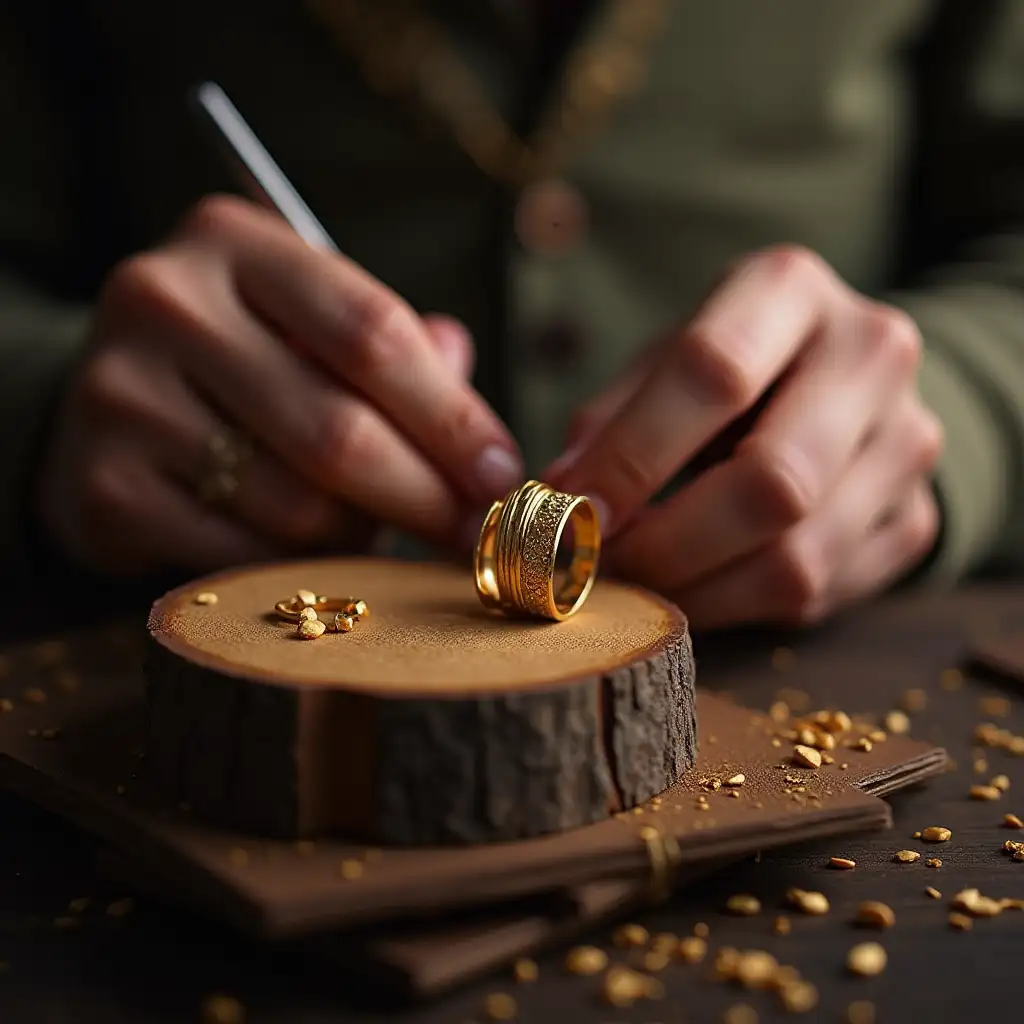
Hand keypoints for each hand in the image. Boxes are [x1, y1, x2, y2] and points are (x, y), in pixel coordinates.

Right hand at [38, 195, 520, 574]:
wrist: (109, 405)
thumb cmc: (243, 362)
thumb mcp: (314, 325)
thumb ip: (403, 359)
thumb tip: (487, 445)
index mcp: (233, 242)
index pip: (373, 333)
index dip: (453, 418)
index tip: (502, 475)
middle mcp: (165, 303)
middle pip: (340, 432)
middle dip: (427, 498)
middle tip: (473, 535)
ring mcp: (122, 396)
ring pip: (297, 507)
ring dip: (362, 539)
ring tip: (380, 535)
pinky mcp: (100, 487)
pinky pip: (241, 557)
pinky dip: (298, 573)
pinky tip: (318, 562)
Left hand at [545, 246, 942, 629]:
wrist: (847, 377)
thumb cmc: (728, 365)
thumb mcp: (663, 359)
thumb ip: (612, 418)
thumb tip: (560, 496)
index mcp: (792, 289)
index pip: (714, 372)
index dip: (634, 454)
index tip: (575, 510)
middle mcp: (871, 356)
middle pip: (773, 482)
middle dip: (669, 544)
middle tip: (606, 565)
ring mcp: (907, 442)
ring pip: (797, 559)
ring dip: (697, 591)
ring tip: (641, 584)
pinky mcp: (914, 518)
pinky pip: (816, 594)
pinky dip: (736, 606)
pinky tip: (697, 586)